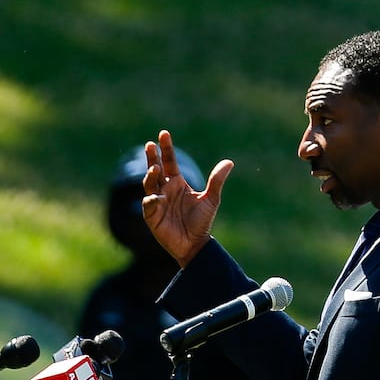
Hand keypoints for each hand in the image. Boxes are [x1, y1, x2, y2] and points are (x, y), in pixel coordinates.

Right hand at [140, 128, 234, 266]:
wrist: (195, 244)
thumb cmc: (201, 222)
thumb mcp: (211, 199)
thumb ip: (216, 181)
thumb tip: (229, 162)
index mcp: (177, 183)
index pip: (169, 161)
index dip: (166, 148)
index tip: (163, 134)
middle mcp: (165, 189)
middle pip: (155, 169)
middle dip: (152, 157)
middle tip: (150, 145)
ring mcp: (157, 201)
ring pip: (149, 184)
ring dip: (150, 175)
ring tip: (155, 168)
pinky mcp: (152, 215)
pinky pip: (149, 204)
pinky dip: (152, 199)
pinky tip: (158, 197)